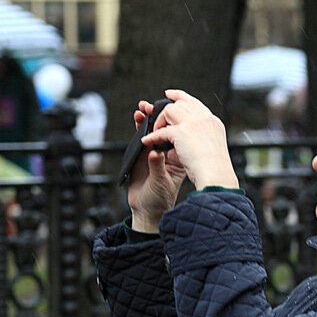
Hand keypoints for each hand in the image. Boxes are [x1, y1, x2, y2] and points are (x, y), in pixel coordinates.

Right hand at [127, 100, 187, 231]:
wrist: (147, 210)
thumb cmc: (161, 199)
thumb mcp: (161, 183)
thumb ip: (157, 167)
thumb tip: (155, 153)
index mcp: (179, 157)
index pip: (179, 135)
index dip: (175, 122)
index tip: (170, 111)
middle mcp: (168, 152)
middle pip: (166, 129)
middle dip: (160, 116)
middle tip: (153, 106)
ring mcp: (155, 152)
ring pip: (153, 131)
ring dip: (148, 118)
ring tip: (143, 109)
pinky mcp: (141, 155)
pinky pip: (141, 138)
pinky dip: (139, 128)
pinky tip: (137, 119)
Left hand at [142, 89, 238, 191]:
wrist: (216, 176)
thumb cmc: (216, 168)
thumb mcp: (213, 147)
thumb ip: (202, 137)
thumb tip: (191, 134)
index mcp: (213, 122)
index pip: (195, 103)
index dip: (181, 97)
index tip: (171, 95)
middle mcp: (204, 119)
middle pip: (181, 103)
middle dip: (166, 107)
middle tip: (155, 113)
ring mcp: (193, 124)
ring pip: (170, 111)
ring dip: (160, 120)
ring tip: (156, 131)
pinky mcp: (181, 133)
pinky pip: (161, 131)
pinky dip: (152, 136)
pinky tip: (148, 141)